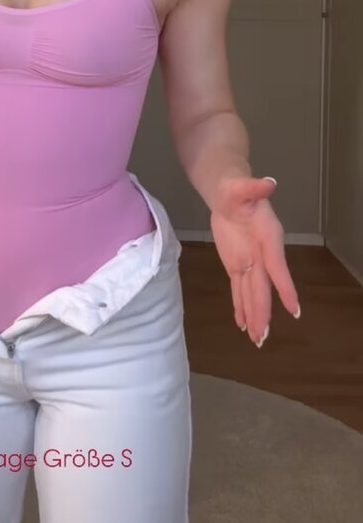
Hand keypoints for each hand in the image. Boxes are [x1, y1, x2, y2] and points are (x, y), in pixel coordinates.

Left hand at [210, 175, 300, 346]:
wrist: (228, 192)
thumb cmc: (236, 188)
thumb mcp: (242, 186)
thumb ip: (254, 187)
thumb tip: (269, 183)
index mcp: (268, 238)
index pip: (277, 266)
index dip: (285, 287)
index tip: (294, 310)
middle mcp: (262, 255)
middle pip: (264, 287)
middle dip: (263, 312)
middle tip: (263, 337)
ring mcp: (250, 262)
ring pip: (252, 294)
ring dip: (254, 316)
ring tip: (257, 339)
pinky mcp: (237, 265)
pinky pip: (240, 289)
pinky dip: (241, 306)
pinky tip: (243, 324)